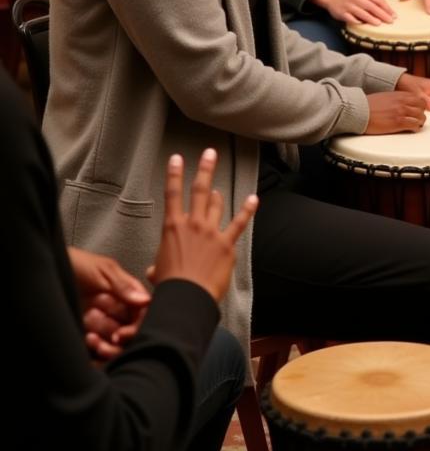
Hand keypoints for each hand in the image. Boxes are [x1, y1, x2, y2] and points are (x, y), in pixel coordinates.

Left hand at [68, 248, 150, 361]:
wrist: (45, 273)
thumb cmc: (76, 263)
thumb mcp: (103, 271)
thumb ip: (124, 286)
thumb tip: (146, 301)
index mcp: (127, 293)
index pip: (143, 313)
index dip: (138, 326)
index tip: (123, 333)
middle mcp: (117, 308)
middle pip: (132, 331)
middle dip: (122, 339)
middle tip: (111, 340)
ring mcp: (103, 321)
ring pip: (116, 343)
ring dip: (107, 346)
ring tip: (92, 340)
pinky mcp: (88, 331)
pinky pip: (98, 347)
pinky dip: (95, 349)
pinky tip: (86, 340)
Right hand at [149, 150, 256, 302]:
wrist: (186, 297)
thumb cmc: (169, 286)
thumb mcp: (158, 271)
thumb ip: (159, 264)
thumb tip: (156, 270)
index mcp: (172, 228)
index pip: (172, 195)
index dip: (174, 174)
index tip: (176, 158)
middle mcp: (192, 225)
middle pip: (198, 190)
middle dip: (205, 170)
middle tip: (210, 154)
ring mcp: (211, 232)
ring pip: (216, 205)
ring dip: (218, 194)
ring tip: (218, 187)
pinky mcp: (227, 244)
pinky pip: (239, 223)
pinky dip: (247, 210)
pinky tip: (253, 199)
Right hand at [310, 0, 394, 25]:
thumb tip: (387, 10)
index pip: (379, 0)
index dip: (387, 8)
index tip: (394, 15)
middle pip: (372, 7)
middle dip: (383, 15)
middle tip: (390, 21)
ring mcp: (349, 5)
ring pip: (362, 13)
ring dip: (371, 19)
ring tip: (379, 24)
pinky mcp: (342, 13)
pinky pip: (351, 19)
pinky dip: (357, 22)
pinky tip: (363, 25)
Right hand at [365, 90, 429, 132]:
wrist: (359, 111)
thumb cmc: (368, 105)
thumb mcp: (385, 97)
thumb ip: (396, 100)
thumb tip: (401, 105)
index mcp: (399, 94)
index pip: (419, 99)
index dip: (419, 106)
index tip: (417, 111)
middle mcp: (402, 102)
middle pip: (422, 107)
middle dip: (420, 114)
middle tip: (417, 119)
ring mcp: (401, 111)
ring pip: (421, 117)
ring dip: (419, 122)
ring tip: (415, 125)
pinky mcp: (398, 122)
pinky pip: (414, 125)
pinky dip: (415, 128)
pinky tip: (412, 129)